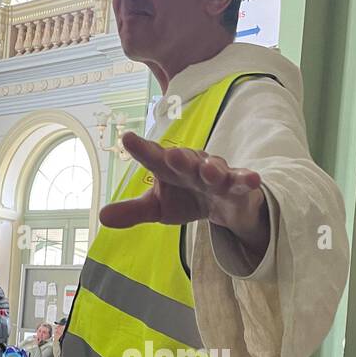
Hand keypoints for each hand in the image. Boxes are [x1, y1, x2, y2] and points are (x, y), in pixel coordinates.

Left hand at [101, 132, 270, 257]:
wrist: (224, 206)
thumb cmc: (186, 198)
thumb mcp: (158, 209)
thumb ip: (133, 212)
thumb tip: (102, 218)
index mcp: (169, 168)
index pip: (153, 157)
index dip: (141, 149)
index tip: (127, 138)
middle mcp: (192, 165)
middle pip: (185, 160)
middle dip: (180, 158)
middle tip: (171, 155)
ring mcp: (217, 174)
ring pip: (215, 170)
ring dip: (213, 169)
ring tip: (210, 170)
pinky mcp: (238, 186)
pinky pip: (242, 182)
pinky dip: (247, 180)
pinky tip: (253, 179)